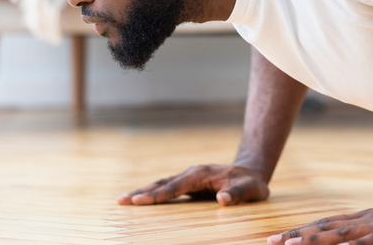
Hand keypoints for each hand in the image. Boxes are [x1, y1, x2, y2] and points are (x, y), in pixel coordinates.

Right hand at [117, 164, 269, 205]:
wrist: (251, 173)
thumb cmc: (251, 183)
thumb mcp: (251, 190)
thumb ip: (238, 194)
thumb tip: (223, 199)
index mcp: (201, 174)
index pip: (176, 186)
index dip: (158, 195)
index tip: (139, 200)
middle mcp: (191, 174)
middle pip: (162, 183)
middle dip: (141, 192)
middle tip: (120, 201)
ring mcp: (189, 179)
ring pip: (162, 185)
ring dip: (143, 192)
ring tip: (122, 201)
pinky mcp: (189, 185)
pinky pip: (167, 190)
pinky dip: (152, 194)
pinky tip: (140, 201)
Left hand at [266, 200, 372, 244]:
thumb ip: (367, 240)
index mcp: (364, 222)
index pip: (326, 225)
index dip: (301, 232)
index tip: (276, 239)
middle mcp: (368, 221)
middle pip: (328, 227)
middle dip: (299, 236)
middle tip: (271, 242)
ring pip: (346, 234)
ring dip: (319, 239)